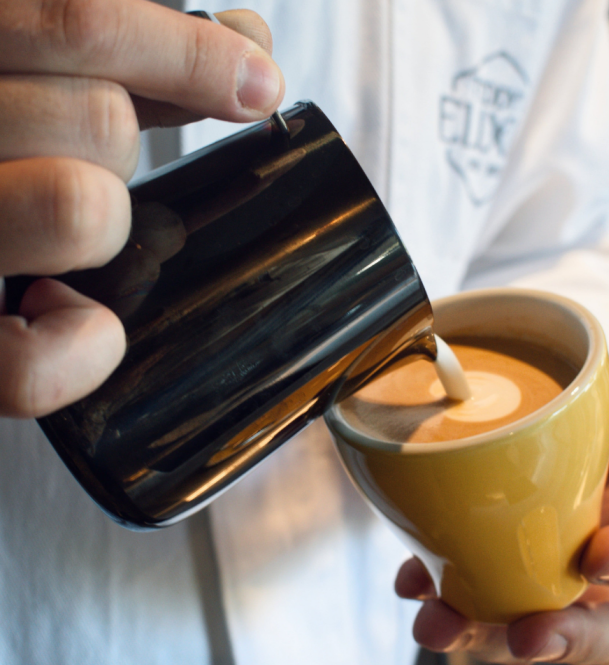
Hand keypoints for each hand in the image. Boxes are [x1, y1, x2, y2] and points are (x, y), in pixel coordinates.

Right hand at [0, 1, 283, 417]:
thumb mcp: (48, 70)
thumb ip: (139, 53)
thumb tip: (248, 42)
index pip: (80, 21)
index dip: (189, 53)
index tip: (256, 80)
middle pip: (102, 123)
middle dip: (127, 145)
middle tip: (99, 158)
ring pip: (82, 209)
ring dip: (106, 220)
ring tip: (71, 225)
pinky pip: (31, 366)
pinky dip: (83, 346)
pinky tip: (78, 317)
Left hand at [395, 412, 608, 664]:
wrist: (530, 417)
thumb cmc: (559, 412)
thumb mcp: (570, 397)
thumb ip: (552, 403)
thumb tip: (471, 384)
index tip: (600, 556)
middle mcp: (600, 561)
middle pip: (605, 626)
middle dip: (564, 639)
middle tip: (527, 637)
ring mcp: (546, 579)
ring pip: (530, 631)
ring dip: (483, 634)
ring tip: (440, 624)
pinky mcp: (493, 579)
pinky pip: (472, 604)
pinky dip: (439, 596)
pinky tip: (414, 584)